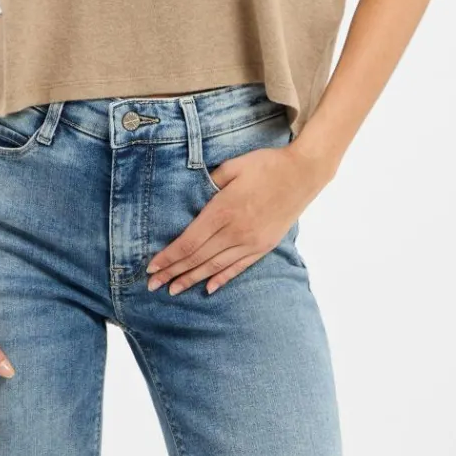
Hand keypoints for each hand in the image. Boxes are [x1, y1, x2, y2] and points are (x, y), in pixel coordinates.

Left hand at [145, 142, 330, 295]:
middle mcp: (236, 231)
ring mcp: (251, 242)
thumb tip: (191, 192)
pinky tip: (208, 288)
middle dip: (173, 272)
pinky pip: (238, 267)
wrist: (303, 174)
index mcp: (224, 210)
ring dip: (192, 279)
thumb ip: (210, 180)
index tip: (151, 267)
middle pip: (198, 258)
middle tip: (152, 285)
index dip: (169, 257)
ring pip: (215, 266)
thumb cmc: (266, 165)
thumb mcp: (233, 165)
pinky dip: (222, 279)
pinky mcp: (264, 246)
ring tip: (173, 290)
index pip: (189, 242)